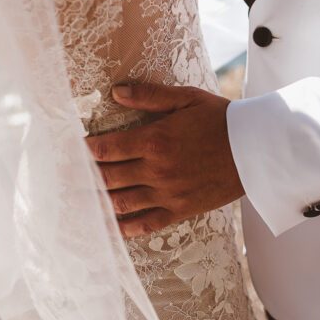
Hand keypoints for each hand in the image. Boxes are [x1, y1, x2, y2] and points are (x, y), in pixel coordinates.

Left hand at [86, 83, 244, 237]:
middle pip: (108, 177)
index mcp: (155, 140)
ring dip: (97, 201)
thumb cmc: (221, 119)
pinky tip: (109, 228)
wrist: (256, 150)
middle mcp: (157, 170)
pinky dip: (124, 228)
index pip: (107, 149)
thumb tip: (116, 91)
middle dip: (83, 177)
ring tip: (78, 201)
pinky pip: (146, 224)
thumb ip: (150, 96)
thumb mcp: (187, 99)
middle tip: (64, 178)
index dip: (85, 151)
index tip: (71, 150)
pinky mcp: (180, 210)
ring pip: (121, 202)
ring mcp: (168, 194)